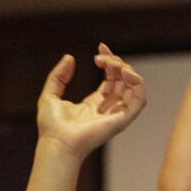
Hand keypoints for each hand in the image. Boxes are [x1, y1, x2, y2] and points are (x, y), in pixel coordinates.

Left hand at [36, 44, 146, 159]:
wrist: (57, 143)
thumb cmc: (52, 126)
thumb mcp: (50, 94)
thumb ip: (59, 76)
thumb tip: (69, 57)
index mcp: (94, 103)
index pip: (111, 78)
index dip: (110, 61)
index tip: (100, 47)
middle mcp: (108, 108)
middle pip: (123, 79)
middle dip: (116, 63)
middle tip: (100, 58)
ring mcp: (116, 114)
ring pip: (135, 87)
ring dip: (128, 70)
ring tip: (113, 64)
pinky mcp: (122, 119)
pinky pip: (140, 100)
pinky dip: (138, 84)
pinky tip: (125, 73)